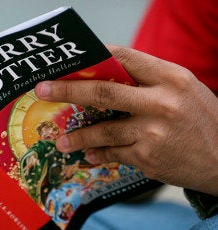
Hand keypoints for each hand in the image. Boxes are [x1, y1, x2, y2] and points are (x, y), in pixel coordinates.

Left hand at [34, 46, 217, 194]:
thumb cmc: (201, 119)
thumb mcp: (182, 88)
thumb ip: (147, 81)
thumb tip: (104, 76)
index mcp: (170, 77)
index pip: (123, 57)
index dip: (93, 57)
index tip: (69, 62)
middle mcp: (161, 103)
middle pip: (102, 92)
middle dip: (67, 90)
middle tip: (42, 90)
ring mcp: (153, 132)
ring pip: (102, 130)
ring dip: (77, 136)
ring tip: (61, 141)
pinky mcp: (148, 157)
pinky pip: (113, 153)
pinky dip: (98, 154)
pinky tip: (89, 155)